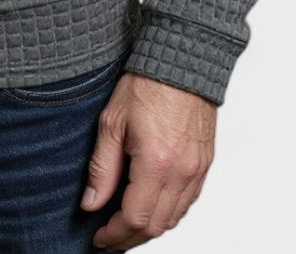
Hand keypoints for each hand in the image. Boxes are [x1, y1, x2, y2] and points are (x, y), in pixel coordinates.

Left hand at [81, 72, 215, 249]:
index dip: (115, 234)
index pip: (135, 218)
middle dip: (130, 238)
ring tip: (127, 226)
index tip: (99, 237)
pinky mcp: (205, 163)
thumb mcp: (112, 122)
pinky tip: (153, 207)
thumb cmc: (147, 84)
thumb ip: (101, 168)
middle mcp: (182, 172)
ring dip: (150, 228)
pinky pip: (188, 202)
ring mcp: (197, 169)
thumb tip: (91, 202)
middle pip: (156, 225)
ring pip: (174, 218)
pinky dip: (169, 213)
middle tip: (110, 238)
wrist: (182, 60)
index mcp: (156, 163)